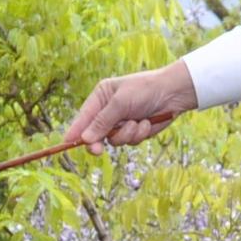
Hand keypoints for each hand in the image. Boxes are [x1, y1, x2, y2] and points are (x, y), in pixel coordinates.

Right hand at [64, 61, 196, 150]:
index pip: (83, 117)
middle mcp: (108, 111)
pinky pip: (130, 141)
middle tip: (98, 151)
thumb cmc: (145, 90)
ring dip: (127, 134)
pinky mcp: (135, 131)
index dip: (75, 131)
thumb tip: (85, 139)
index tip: (67, 143)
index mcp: (101, 97)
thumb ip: (102, 122)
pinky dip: (139, 134)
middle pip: (95, 134)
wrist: (173, 93)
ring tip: (138, 122)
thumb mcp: (120, 103)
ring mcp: (122, 122)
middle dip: (99, 141)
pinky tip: (147, 122)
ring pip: (114, 140)